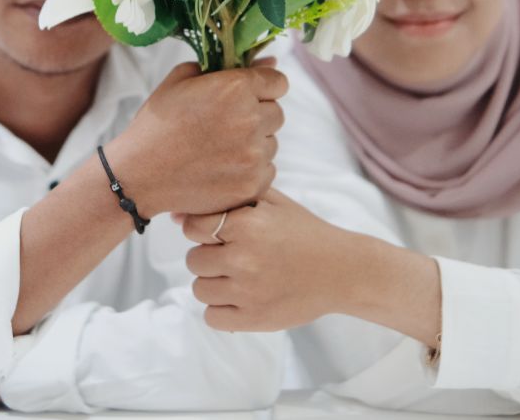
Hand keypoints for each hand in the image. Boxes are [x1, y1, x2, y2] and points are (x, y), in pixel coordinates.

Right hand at [106, 59, 285, 216]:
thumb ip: (226, 66)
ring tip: (218, 149)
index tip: (247, 97)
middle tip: (224, 126)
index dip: (263, 87)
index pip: (278, 82)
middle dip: (257, 116)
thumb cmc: (158, 124)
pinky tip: (222, 169)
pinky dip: (250, 170)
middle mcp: (250, 119)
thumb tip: (270, 61)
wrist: (139, 174)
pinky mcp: (253, 184)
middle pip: (277, 113)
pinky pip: (267, 170)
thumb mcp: (180, 81)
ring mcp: (253, 155)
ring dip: (254, 144)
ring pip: (271, 143)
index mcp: (235, 88)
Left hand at [181, 188, 352, 331]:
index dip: (204, 230)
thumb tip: (177, 216)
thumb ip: (228, 200)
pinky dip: (222, 310)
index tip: (222, 234)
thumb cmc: (304, 233)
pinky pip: (212, 317)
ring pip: (199, 289)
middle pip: (193, 260)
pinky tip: (241, 298)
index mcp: (248, 223)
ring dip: (214, 283)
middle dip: (209, 257)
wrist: (342, 270)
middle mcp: (244, 257)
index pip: (193, 227)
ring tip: (240, 277)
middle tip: (236, 256)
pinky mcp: (254, 319)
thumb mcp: (272, 203)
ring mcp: (248, 291)